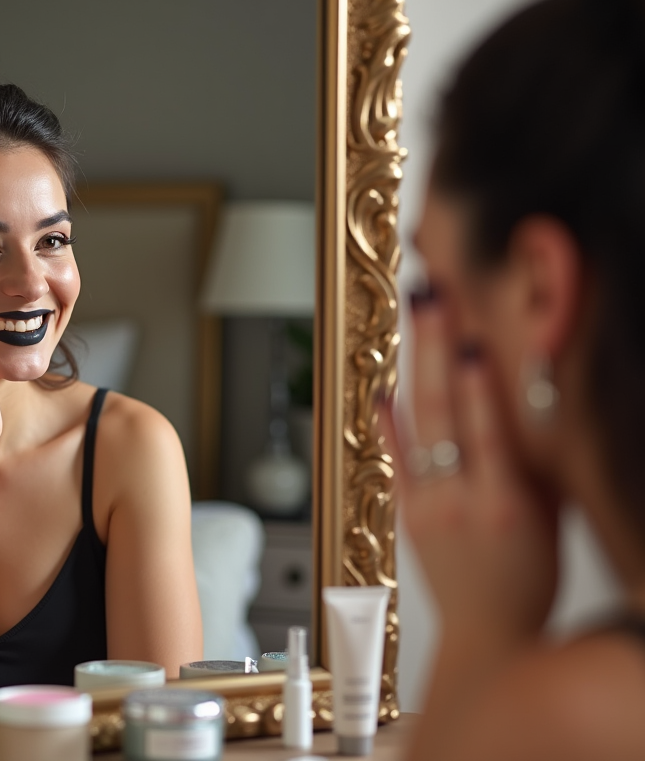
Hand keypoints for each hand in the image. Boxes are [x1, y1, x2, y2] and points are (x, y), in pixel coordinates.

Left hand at [382, 294, 558, 647]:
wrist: (487, 632)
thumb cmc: (528, 577)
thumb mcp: (549, 518)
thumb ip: (537, 462)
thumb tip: (535, 403)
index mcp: (505, 504)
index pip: (487, 434)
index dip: (478, 388)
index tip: (471, 343)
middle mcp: (459, 502)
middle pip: (444, 414)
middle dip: (436, 350)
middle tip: (432, 301)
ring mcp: (426, 506)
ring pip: (417, 427)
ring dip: (414, 369)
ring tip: (414, 321)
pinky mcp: (407, 513)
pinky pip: (397, 461)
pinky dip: (390, 425)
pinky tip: (383, 391)